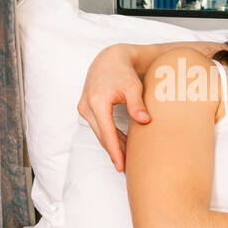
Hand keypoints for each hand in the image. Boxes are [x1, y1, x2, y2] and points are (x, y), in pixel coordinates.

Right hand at [77, 44, 148, 170]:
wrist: (110, 59)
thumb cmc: (124, 72)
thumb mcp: (133, 86)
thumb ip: (137, 104)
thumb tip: (144, 121)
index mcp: (97, 101)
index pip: (107, 133)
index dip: (115, 151)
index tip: (121, 167)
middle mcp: (86, 105)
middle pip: (102, 136)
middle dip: (114, 152)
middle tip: (127, 168)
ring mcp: (84, 107)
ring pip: (99, 133)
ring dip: (112, 145)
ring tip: (127, 159)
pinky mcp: (85, 108)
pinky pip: (98, 127)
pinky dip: (109, 136)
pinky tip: (120, 145)